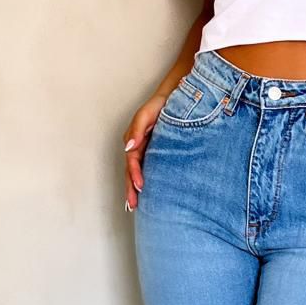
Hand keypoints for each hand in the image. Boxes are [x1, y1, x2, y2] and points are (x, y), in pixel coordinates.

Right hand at [122, 91, 165, 210]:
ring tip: (136, 206)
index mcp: (134, 140)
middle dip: (130, 189)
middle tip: (132, 206)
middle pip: (131, 171)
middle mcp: (138, 147)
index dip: (135, 175)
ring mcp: (147, 151)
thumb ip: (137, 129)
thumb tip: (128, 147)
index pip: (132, 161)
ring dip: (135, 189)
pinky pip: (149, 169)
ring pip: (139, 173)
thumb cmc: (160, 104)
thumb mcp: (146, 114)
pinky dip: (147, 182)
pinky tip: (148, 193)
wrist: (177, 98)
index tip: (140, 187)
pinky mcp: (157, 152)